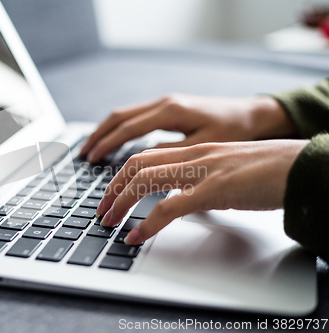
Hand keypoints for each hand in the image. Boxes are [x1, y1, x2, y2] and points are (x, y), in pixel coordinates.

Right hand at [80, 94, 296, 162]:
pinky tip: (113, 140)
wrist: (252, 114)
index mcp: (169, 111)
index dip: (107, 146)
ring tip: (90, 149)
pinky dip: (118, 129)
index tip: (91, 161)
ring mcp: (164, 103)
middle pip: (118, 118)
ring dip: (105, 131)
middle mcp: (162, 103)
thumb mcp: (203, 146)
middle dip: (98, 137)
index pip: (127, 129)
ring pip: (123, 115)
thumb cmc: (233, 130)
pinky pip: (134, 116)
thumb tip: (143, 164)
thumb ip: (171, 154)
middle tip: (83, 156)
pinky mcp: (167, 108)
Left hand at [96, 140, 308, 244]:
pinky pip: (170, 206)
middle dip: (112, 188)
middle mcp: (194, 155)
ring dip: (121, 202)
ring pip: (146, 179)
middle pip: (137, 164)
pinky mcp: (215, 189)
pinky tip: (137, 236)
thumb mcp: (226, 169)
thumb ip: (201, 177)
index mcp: (196, 149)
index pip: (145, 155)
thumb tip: (181, 196)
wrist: (302, 165)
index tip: (110, 194)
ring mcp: (203, 170)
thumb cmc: (270, 169)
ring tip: (109, 222)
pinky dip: (147, 223)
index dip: (121, 175)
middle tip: (101, 210)